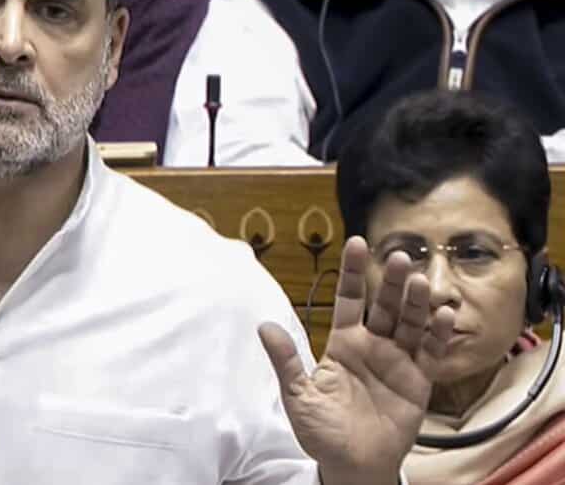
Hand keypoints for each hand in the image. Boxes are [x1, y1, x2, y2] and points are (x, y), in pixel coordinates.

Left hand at [258, 236, 453, 482]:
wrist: (351, 465)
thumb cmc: (321, 430)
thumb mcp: (298, 395)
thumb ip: (286, 360)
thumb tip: (263, 326)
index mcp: (343, 343)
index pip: (348, 299)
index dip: (353, 273)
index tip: (356, 242)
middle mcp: (372, 345)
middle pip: (383, 305)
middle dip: (390, 281)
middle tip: (397, 256)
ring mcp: (398, 360)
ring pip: (408, 323)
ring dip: (415, 301)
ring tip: (419, 279)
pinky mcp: (419, 380)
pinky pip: (429, 352)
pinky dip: (436, 333)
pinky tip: (442, 314)